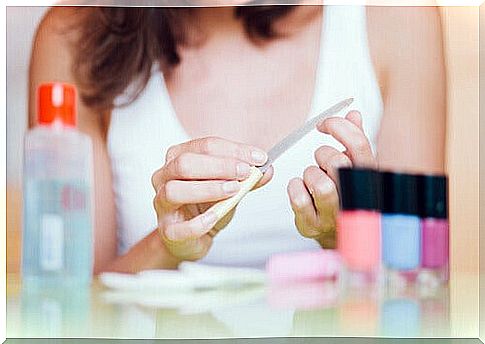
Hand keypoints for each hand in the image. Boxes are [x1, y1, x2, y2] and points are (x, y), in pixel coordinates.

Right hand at [151, 137, 272, 261]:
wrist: (192, 237)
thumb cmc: (206, 206)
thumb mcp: (229, 186)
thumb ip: (247, 177)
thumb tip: (267, 169)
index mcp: (178, 157)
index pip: (204, 146)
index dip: (233, 150)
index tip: (258, 158)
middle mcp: (164, 177)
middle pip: (185, 163)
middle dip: (219, 166)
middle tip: (245, 172)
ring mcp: (162, 204)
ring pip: (175, 190)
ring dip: (208, 189)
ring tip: (233, 190)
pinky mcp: (167, 230)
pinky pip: (179, 226)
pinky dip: (198, 222)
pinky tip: (215, 217)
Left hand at [287, 111, 375, 247]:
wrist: (340, 237)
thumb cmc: (345, 196)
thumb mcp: (354, 168)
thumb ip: (354, 141)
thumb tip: (354, 114)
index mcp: (368, 179)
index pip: (359, 146)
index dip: (339, 126)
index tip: (324, 124)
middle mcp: (355, 199)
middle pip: (337, 161)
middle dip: (323, 154)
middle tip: (320, 161)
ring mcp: (334, 215)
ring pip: (319, 182)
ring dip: (310, 173)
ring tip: (313, 179)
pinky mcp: (312, 226)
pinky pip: (298, 198)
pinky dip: (295, 187)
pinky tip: (301, 189)